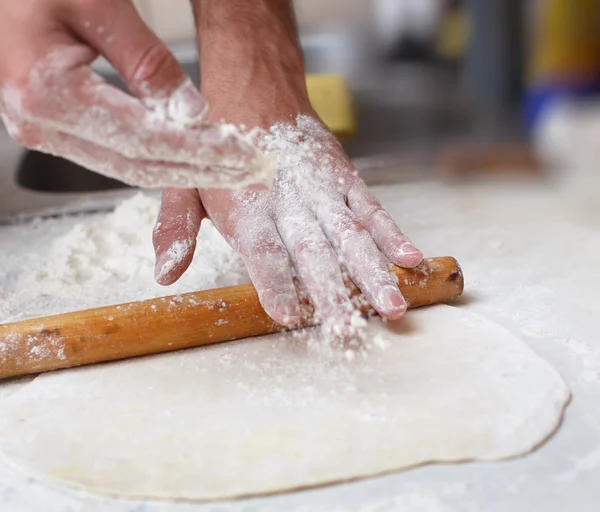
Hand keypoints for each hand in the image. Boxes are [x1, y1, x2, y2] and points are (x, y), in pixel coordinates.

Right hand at [0, 0, 271, 188]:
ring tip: (228, 167)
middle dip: (199, 169)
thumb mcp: (98, 3)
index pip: (144, 138)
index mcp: (47, 93)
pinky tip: (189, 156)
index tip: (241, 154)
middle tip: (246, 169)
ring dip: (182, 168)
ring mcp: (44, 131)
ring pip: (128, 166)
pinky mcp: (54, 129)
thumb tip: (193, 113)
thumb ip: (146, 62)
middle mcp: (40, 124)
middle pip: (138, 163)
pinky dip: (157, 157)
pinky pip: (114, 154)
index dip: (199, 151)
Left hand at [153, 0, 422, 329]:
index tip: (288, 315)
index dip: (274, 281)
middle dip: (331, 291)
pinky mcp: (345, 177)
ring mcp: (322, 187)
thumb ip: (176, 228)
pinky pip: (372, 207)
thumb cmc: (218, 147)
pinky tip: (409, 259)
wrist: (254, 88)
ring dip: (372, 271)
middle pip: (312, 248)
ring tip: (391, 306)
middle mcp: (287, 196)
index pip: (262, 248)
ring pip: (350, 232)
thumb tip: (165, 275)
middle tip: (348, 329)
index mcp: (244, 203)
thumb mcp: (183, 182)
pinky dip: (391, 233)